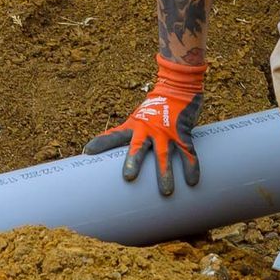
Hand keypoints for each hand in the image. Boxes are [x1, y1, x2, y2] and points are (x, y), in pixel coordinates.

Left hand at [83, 58, 205, 194]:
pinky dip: (190, 168)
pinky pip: (187, 153)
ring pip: (164, 155)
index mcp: (134, 126)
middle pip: (138, 147)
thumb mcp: (137, 119)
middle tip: (129, 177)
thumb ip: (128, 135)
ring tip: (165, 192)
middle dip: (133, 161)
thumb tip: (109, 154)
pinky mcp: (182, 134)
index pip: (114, 135)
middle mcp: (148, 129)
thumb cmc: (155, 108)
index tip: (87, 152)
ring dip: (164, 173)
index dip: (101, 143)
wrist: (178, 87)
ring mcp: (166, 133)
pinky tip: (192, 182)